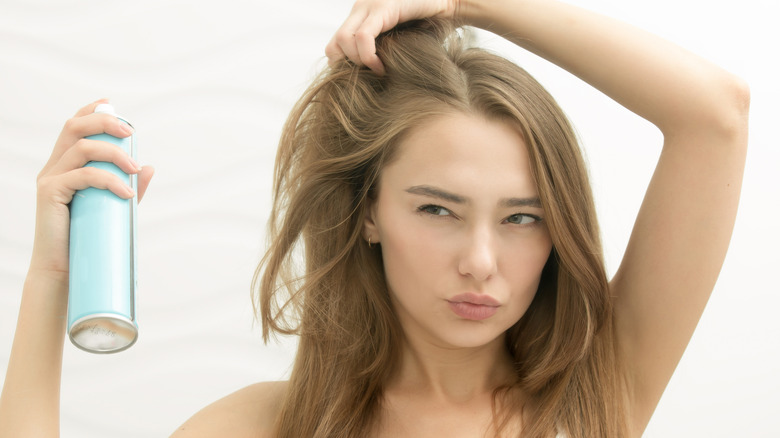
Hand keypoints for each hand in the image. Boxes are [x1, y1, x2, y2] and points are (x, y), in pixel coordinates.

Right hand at [31, 99, 153, 277]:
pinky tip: (126, 192)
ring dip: (113, 153)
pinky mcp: (50, 193)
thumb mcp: (113, 206)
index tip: (111, 105)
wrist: (65, 270)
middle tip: (130, 134)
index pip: (73, 128)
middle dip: (104, 123)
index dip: (91, 112)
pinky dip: (108, 179)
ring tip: (133, 168)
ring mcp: (50, 179)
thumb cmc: (87, 237)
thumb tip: (149, 166)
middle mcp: (54, 167)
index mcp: (65, 165)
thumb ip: (128, 185)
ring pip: (80, 148)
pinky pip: (81, 175)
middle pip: (74, 128)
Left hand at [325, 0, 458, 73]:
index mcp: (361, 17)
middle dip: (348, 68)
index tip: (363, 80)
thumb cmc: (430, 27)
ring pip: (344, 41)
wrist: (453, 4)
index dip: (343, 67)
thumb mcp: (398, 44)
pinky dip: (368, 57)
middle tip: (369, 78)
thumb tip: (367, 84)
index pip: (334, 46)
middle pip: (333, 45)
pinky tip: (381, 68)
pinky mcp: (383, 8)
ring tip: (378, 72)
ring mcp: (369, 5)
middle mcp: (361, 9)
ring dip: (358, 63)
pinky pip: (363, 37)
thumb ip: (381, 53)